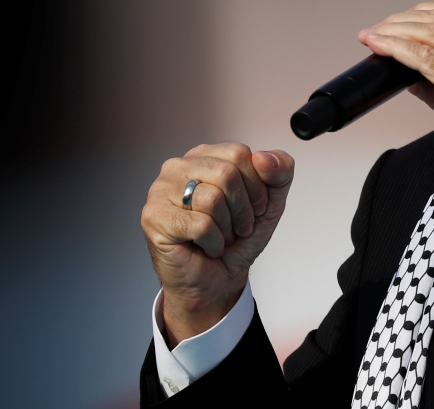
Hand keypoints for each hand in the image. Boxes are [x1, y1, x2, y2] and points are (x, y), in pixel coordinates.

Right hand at [140, 143, 294, 346]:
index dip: (257, 186)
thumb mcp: (272, 201)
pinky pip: (199, 225)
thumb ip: (280, 171)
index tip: (256, 207)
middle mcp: (179, 167)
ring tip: (222, 236)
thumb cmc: (239, 238)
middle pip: (227, 173)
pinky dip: (213, 243)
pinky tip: (207, 247)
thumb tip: (263, 157)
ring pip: (211, 198)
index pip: (239, 154)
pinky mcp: (153, 217)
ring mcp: (160, 190)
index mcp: (206, 156)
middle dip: (243, 208)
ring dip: (228, 227)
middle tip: (240, 227)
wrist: (220, 279)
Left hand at [358, 2, 433, 210]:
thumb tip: (409, 74)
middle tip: (378, 30)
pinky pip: (425, 58)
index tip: (399, 22)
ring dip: (395, 30)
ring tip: (372, 37)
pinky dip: (397, 48)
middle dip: (403, 19)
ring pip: (432, 33)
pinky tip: (380, 48)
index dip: (424, 11)